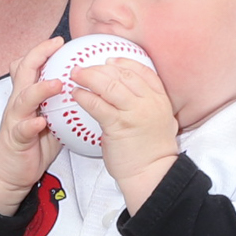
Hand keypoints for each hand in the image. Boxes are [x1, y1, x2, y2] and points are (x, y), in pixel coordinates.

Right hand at [0, 37, 65, 212]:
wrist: (7, 170)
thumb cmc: (30, 142)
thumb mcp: (45, 115)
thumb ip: (57, 101)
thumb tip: (82, 88)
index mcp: (28, 95)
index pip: (31, 66)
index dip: (43, 51)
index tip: (59, 41)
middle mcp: (19, 102)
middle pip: (24, 72)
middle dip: (39, 56)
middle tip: (56, 46)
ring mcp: (16, 120)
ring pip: (23, 98)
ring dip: (39, 89)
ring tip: (55, 84)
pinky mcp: (16, 139)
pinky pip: (22, 130)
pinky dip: (31, 125)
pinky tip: (40, 122)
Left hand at [68, 56, 179, 208]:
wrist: (152, 174)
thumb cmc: (150, 153)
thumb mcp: (159, 122)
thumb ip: (147, 105)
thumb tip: (129, 95)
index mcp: (160, 99)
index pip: (143, 71)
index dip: (124, 62)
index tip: (109, 60)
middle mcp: (149, 102)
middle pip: (123, 74)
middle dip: (101, 67)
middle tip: (84, 67)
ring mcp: (134, 112)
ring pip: (110, 84)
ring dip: (89, 77)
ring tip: (75, 76)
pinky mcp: (118, 124)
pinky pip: (98, 104)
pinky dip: (85, 96)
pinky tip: (76, 94)